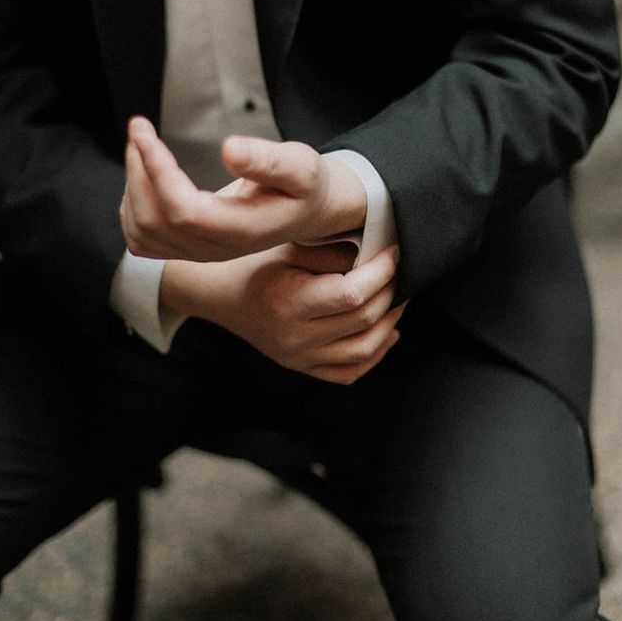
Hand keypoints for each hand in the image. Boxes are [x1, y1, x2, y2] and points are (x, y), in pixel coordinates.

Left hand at [120, 116, 366, 261]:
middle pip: (156, 221)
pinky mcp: (188, 250)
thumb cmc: (304, 187)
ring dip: (132, 185)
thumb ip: (269, 160)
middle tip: (139, 128)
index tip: (145, 133)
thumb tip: (229, 149)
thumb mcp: (301, 166)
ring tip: (141, 146)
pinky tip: (144, 177)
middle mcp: (217, 248)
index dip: (157, 172)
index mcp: (242, 230)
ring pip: (143, 231)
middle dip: (139, 170)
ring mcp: (200, 253)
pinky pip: (142, 239)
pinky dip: (131, 206)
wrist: (308, 212)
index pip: (184, 211)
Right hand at [161, 243, 404, 384]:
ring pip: (363, 350)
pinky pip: (350, 372)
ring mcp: (300, 358)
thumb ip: (332, 254)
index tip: (394, 253)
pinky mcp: (303, 368)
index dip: (382, 273)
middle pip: (362, 321)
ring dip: (389, 324)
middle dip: (390, 293)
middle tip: (400, 273)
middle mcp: (296, 337)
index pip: (352, 295)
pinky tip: (388, 334)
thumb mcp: (288, 248)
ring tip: (398, 300)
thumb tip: (376, 257)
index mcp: (290, 303)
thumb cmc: (254, 264)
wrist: (221, 295)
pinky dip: (375, 354)